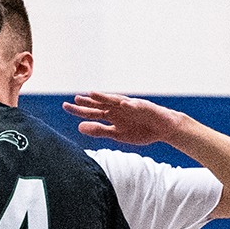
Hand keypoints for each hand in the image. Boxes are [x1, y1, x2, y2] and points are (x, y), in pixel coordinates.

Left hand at [64, 92, 190, 146]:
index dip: (79, 109)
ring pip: (117, 101)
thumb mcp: (117, 134)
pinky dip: (131, 105)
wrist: (164, 129)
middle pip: (101, 104)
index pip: (92, 112)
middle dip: (89, 101)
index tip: (65, 106)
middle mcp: (119, 108)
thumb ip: (100, 130)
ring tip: (93, 94)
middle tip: (75, 98)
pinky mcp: (145, 108)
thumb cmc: (140, 130)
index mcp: (111, 115)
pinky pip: (137, 106)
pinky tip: (123, 104)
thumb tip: (79, 127)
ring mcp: (131, 107)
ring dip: (106, 97)